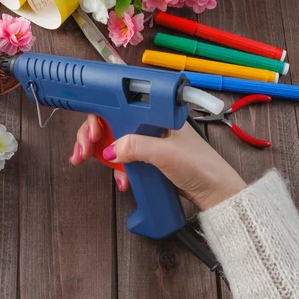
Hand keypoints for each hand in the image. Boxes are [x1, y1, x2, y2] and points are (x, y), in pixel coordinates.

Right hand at [71, 115, 246, 209]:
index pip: (120, 105)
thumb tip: (110, 148)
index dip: (100, 114)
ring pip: (113, 142)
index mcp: (155, 114)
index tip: (91, 130)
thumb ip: (137, 147)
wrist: (216, 194)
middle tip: (82, 150)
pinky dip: (116, 170)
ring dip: (99, 154)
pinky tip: (121, 180)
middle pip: (110, 123)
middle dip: (91, 136)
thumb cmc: (202, 167)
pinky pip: (123, 161)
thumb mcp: (166, 154)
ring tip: (87, 161)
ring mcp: (147, 143)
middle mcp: (149, 125)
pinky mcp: (147, 160)